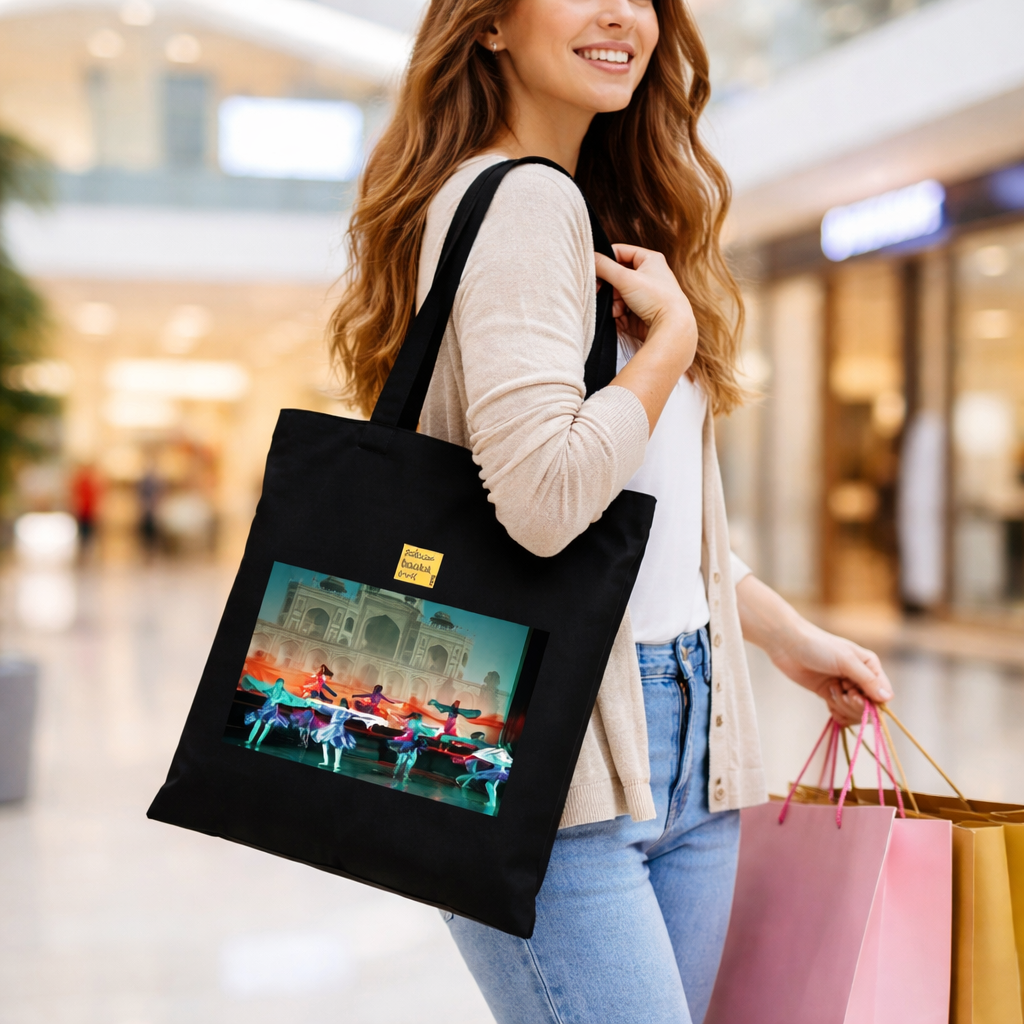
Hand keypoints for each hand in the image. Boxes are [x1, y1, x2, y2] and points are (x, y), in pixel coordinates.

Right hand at [594, 245, 696, 361]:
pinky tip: (622, 317)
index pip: (620, 252)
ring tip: (618, 310)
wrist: (671, 328)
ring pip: (617, 294)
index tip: (596, 271)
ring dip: (613, 302)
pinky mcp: (642, 311)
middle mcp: (649, 275)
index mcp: (650, 259)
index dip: (606, 261)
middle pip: (617, 276)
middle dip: (609, 288)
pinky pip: (622, 308)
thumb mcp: (625, 278)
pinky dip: (619, 313)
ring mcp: (645, 294)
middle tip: (603, 292)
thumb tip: (588, 257)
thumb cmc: (656, 298)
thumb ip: (604, 267)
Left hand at [735, 575, 892, 726]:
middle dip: (854, 705)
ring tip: (830, 690)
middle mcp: (860, 678)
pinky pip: (841, 712)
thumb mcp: (846, 660)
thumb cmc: (818, 646)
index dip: (871, 702)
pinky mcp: (829, 694)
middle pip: (870, 707)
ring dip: (842, 706)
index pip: (883, 695)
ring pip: (854, 711)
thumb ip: (867, 680)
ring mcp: (844, 687)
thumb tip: (887, 698)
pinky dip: (836, 712)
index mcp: (870, 666)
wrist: (787, 644)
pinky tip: (828, 702)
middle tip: (839, 691)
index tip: (853, 695)